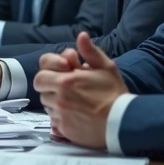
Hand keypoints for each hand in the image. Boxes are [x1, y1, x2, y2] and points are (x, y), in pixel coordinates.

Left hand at [32, 32, 127, 149]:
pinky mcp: (63, 129)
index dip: (48, 74)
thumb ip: (90, 51)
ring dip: (56, 102)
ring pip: (47, 106)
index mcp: (66, 81)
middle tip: (66, 88)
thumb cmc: (114, 94)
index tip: (61, 75)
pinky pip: (54, 121)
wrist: (122, 122)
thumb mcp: (106, 68)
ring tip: (74, 102)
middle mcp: (59, 98)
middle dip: (51, 87)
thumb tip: (81, 35)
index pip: (41, 76)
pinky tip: (76, 115)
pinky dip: (61, 117)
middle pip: (42, 90)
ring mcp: (60, 115)